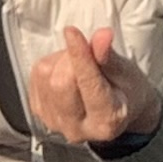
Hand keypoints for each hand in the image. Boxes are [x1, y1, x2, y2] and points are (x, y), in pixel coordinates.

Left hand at [27, 24, 156, 146]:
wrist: (117, 112)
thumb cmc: (126, 91)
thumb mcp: (126, 73)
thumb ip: (109, 57)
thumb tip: (101, 36)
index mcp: (107, 121)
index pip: (88, 84)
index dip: (80, 56)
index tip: (72, 32)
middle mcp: (77, 129)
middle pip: (60, 83)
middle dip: (71, 58)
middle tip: (88, 53)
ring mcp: (54, 123)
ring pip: (45, 77)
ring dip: (61, 60)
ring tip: (79, 65)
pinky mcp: (38, 112)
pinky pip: (36, 75)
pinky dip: (51, 65)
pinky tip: (66, 71)